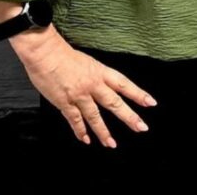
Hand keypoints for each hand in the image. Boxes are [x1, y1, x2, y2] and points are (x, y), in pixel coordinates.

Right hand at [10, 27, 155, 146]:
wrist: (45, 53)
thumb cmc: (64, 55)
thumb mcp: (89, 63)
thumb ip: (97, 76)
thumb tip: (105, 86)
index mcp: (101, 72)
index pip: (124, 84)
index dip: (138, 94)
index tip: (151, 103)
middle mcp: (93, 84)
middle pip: (114, 103)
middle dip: (129, 117)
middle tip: (141, 128)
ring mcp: (79, 95)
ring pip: (95, 117)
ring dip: (104, 132)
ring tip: (112, 144)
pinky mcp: (64, 102)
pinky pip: (75, 120)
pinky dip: (80, 131)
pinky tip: (86, 139)